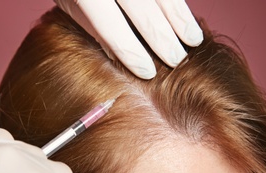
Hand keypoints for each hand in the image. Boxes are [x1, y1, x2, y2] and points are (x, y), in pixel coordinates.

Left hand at [54, 0, 202, 78]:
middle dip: (162, 38)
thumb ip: (94, 26)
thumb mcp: (73, 4)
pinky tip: (187, 18)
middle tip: (176, 61)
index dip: (130, 51)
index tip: (148, 72)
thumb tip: (119, 57)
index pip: (110, 25)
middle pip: (141, 9)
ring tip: (193, 40)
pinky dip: (178, 4)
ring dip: (180, 18)